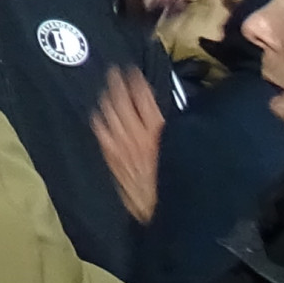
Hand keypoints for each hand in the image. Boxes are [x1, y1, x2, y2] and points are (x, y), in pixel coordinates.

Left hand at [91, 67, 165, 226]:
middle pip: (121, 100)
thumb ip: (175, 131)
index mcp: (157, 131)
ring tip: (107, 87)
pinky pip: (101, 133)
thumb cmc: (181, 183)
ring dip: (107, 98)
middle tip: (114, 71)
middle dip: (117, 83)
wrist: (166, 213)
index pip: (142, 96)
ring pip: (108, 113)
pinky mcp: (112, 158)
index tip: (133, 69)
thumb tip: (172, 114)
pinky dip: (99, 119)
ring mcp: (120, 146)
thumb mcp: (185, 153)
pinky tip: (98, 113)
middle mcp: (135, 135)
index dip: (136, 80)